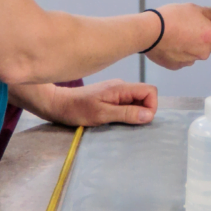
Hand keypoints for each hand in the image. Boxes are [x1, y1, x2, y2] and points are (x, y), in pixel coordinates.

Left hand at [42, 80, 157, 126]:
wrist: (59, 104)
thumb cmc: (78, 110)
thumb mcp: (102, 114)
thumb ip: (126, 113)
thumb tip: (149, 115)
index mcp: (121, 87)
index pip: (150, 90)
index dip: (151, 106)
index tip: (140, 121)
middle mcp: (121, 86)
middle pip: (145, 96)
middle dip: (143, 111)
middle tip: (128, 124)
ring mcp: (116, 91)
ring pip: (137, 101)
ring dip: (134, 113)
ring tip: (118, 122)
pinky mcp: (111, 97)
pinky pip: (127, 103)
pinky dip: (126, 113)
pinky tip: (113, 119)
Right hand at [146, 4, 210, 70]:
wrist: (150, 32)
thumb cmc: (174, 17)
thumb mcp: (194, 8)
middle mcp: (204, 53)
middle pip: (209, 47)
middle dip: (203, 39)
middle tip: (189, 28)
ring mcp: (190, 61)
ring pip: (196, 54)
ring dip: (191, 46)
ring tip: (176, 35)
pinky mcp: (177, 66)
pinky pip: (183, 59)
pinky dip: (179, 53)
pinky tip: (170, 44)